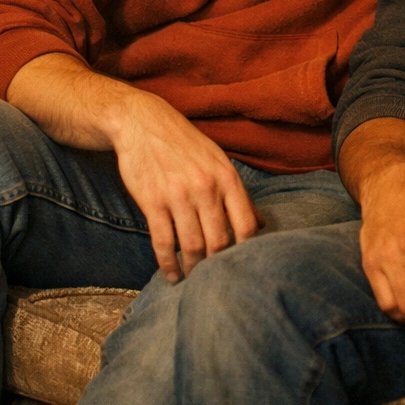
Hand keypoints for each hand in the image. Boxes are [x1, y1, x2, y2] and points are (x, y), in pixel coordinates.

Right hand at [110, 89, 261, 281]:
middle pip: (219, 241)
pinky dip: (167, 264)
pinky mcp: (152, 202)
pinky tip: (172, 275)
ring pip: (191, 246)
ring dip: (194, 269)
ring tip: (194, 280)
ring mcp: (178, 195)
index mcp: (227, 177)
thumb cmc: (186, 145)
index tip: (243, 264)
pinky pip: (163, 242)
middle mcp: (206, 187)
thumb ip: (238, 194)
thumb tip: (261, 224)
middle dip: (219, 266)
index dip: (247, 251)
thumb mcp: (218, 161)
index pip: (246, 224)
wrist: (143, 124)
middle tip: (217, 279)